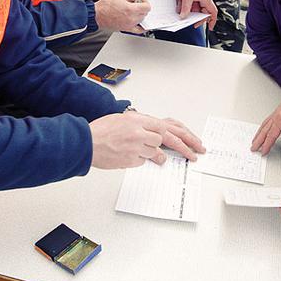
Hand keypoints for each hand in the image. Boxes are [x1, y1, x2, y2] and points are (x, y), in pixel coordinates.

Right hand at [89, 110, 205, 168]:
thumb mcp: (124, 119)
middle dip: (185, 148)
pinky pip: (144, 162)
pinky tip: (132, 157)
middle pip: (168, 139)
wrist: (86, 142)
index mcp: (139, 119)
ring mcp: (136, 146)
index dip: (183, 135)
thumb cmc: (101, 130)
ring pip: (156, 152)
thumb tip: (155, 134)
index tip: (193, 141)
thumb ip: (141, 124)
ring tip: (152, 155)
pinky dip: (141, 160)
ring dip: (157, 155)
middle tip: (195, 154)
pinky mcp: (131, 159)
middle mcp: (139, 131)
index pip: (167, 126)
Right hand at [94, 0, 149, 32]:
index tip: (143, 1)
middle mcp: (132, 18)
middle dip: (142, 8)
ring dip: (140, 15)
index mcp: (131, 9)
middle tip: (137, 4)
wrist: (97, 15)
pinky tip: (142, 24)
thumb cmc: (105, 5)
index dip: (146, 2)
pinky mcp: (126, 29)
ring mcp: (129, 25)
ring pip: (142, 20)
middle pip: (145, 13)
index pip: (147, 7)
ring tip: (134, 11)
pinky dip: (142, 27)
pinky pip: (138, 30)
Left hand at [177, 0, 217, 28]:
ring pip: (196, 8)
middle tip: (193, 23)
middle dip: (197, 17)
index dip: (212, 20)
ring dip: (190, 11)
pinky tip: (180, 7)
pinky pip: (192, 3)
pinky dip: (187, 6)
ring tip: (182, 12)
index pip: (213, 12)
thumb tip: (184, 17)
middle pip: (204, 12)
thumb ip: (186, 9)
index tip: (210, 27)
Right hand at [250, 94, 280, 155]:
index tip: (263, 152)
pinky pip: (267, 120)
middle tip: (253, 148)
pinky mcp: (278, 111)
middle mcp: (276, 116)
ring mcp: (276, 113)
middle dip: (258, 141)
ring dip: (258, 134)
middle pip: (264, 130)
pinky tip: (262, 129)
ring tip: (254, 140)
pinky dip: (262, 127)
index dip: (267, 145)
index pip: (271, 135)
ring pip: (264, 125)